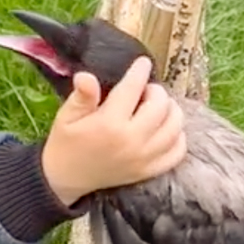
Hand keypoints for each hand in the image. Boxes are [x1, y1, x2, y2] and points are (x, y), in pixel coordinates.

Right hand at [41, 56, 185, 205]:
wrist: (65, 179)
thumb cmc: (66, 143)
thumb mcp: (66, 117)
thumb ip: (81, 96)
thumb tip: (86, 75)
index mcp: (108, 123)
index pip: (132, 88)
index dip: (139, 71)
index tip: (142, 63)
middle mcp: (130, 140)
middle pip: (159, 106)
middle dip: (156, 91)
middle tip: (146, 91)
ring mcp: (142, 158)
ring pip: (174, 127)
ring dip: (171, 111)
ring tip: (158, 107)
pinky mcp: (147, 171)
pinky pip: (176, 153)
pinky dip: (178, 138)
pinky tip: (166, 129)